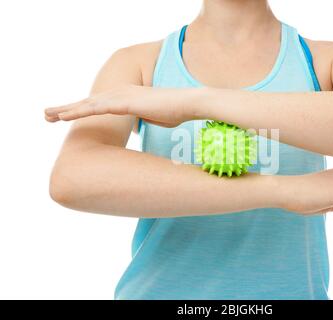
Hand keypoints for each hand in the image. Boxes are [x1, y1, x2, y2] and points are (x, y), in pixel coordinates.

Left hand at [44, 85, 196, 126]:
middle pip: (88, 102)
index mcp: (125, 96)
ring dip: (66, 110)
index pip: (98, 104)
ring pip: (87, 104)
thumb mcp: (153, 117)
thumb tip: (137, 126)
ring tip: (48, 116)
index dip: (81, 110)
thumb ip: (141, 119)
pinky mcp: (123, 102)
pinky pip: (95, 108)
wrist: (187, 103)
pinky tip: (64, 116)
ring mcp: (120, 96)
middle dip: (67, 108)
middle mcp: (119, 93)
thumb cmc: (174, 111)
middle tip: (47, 115)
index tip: (66, 116)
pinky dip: (78, 112)